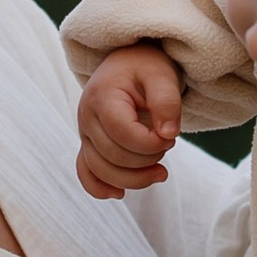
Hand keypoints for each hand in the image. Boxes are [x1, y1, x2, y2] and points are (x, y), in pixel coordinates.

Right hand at [75, 44, 185, 198]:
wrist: (128, 62)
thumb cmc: (146, 67)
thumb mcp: (162, 75)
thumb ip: (167, 102)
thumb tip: (168, 135)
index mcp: (102, 97)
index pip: (122, 134)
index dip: (151, 143)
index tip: (171, 135)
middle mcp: (86, 117)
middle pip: (113, 156)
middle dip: (148, 159)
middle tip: (168, 143)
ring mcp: (85, 133)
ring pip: (101, 170)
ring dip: (134, 179)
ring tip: (161, 171)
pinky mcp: (89, 145)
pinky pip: (86, 173)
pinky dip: (100, 188)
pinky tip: (120, 194)